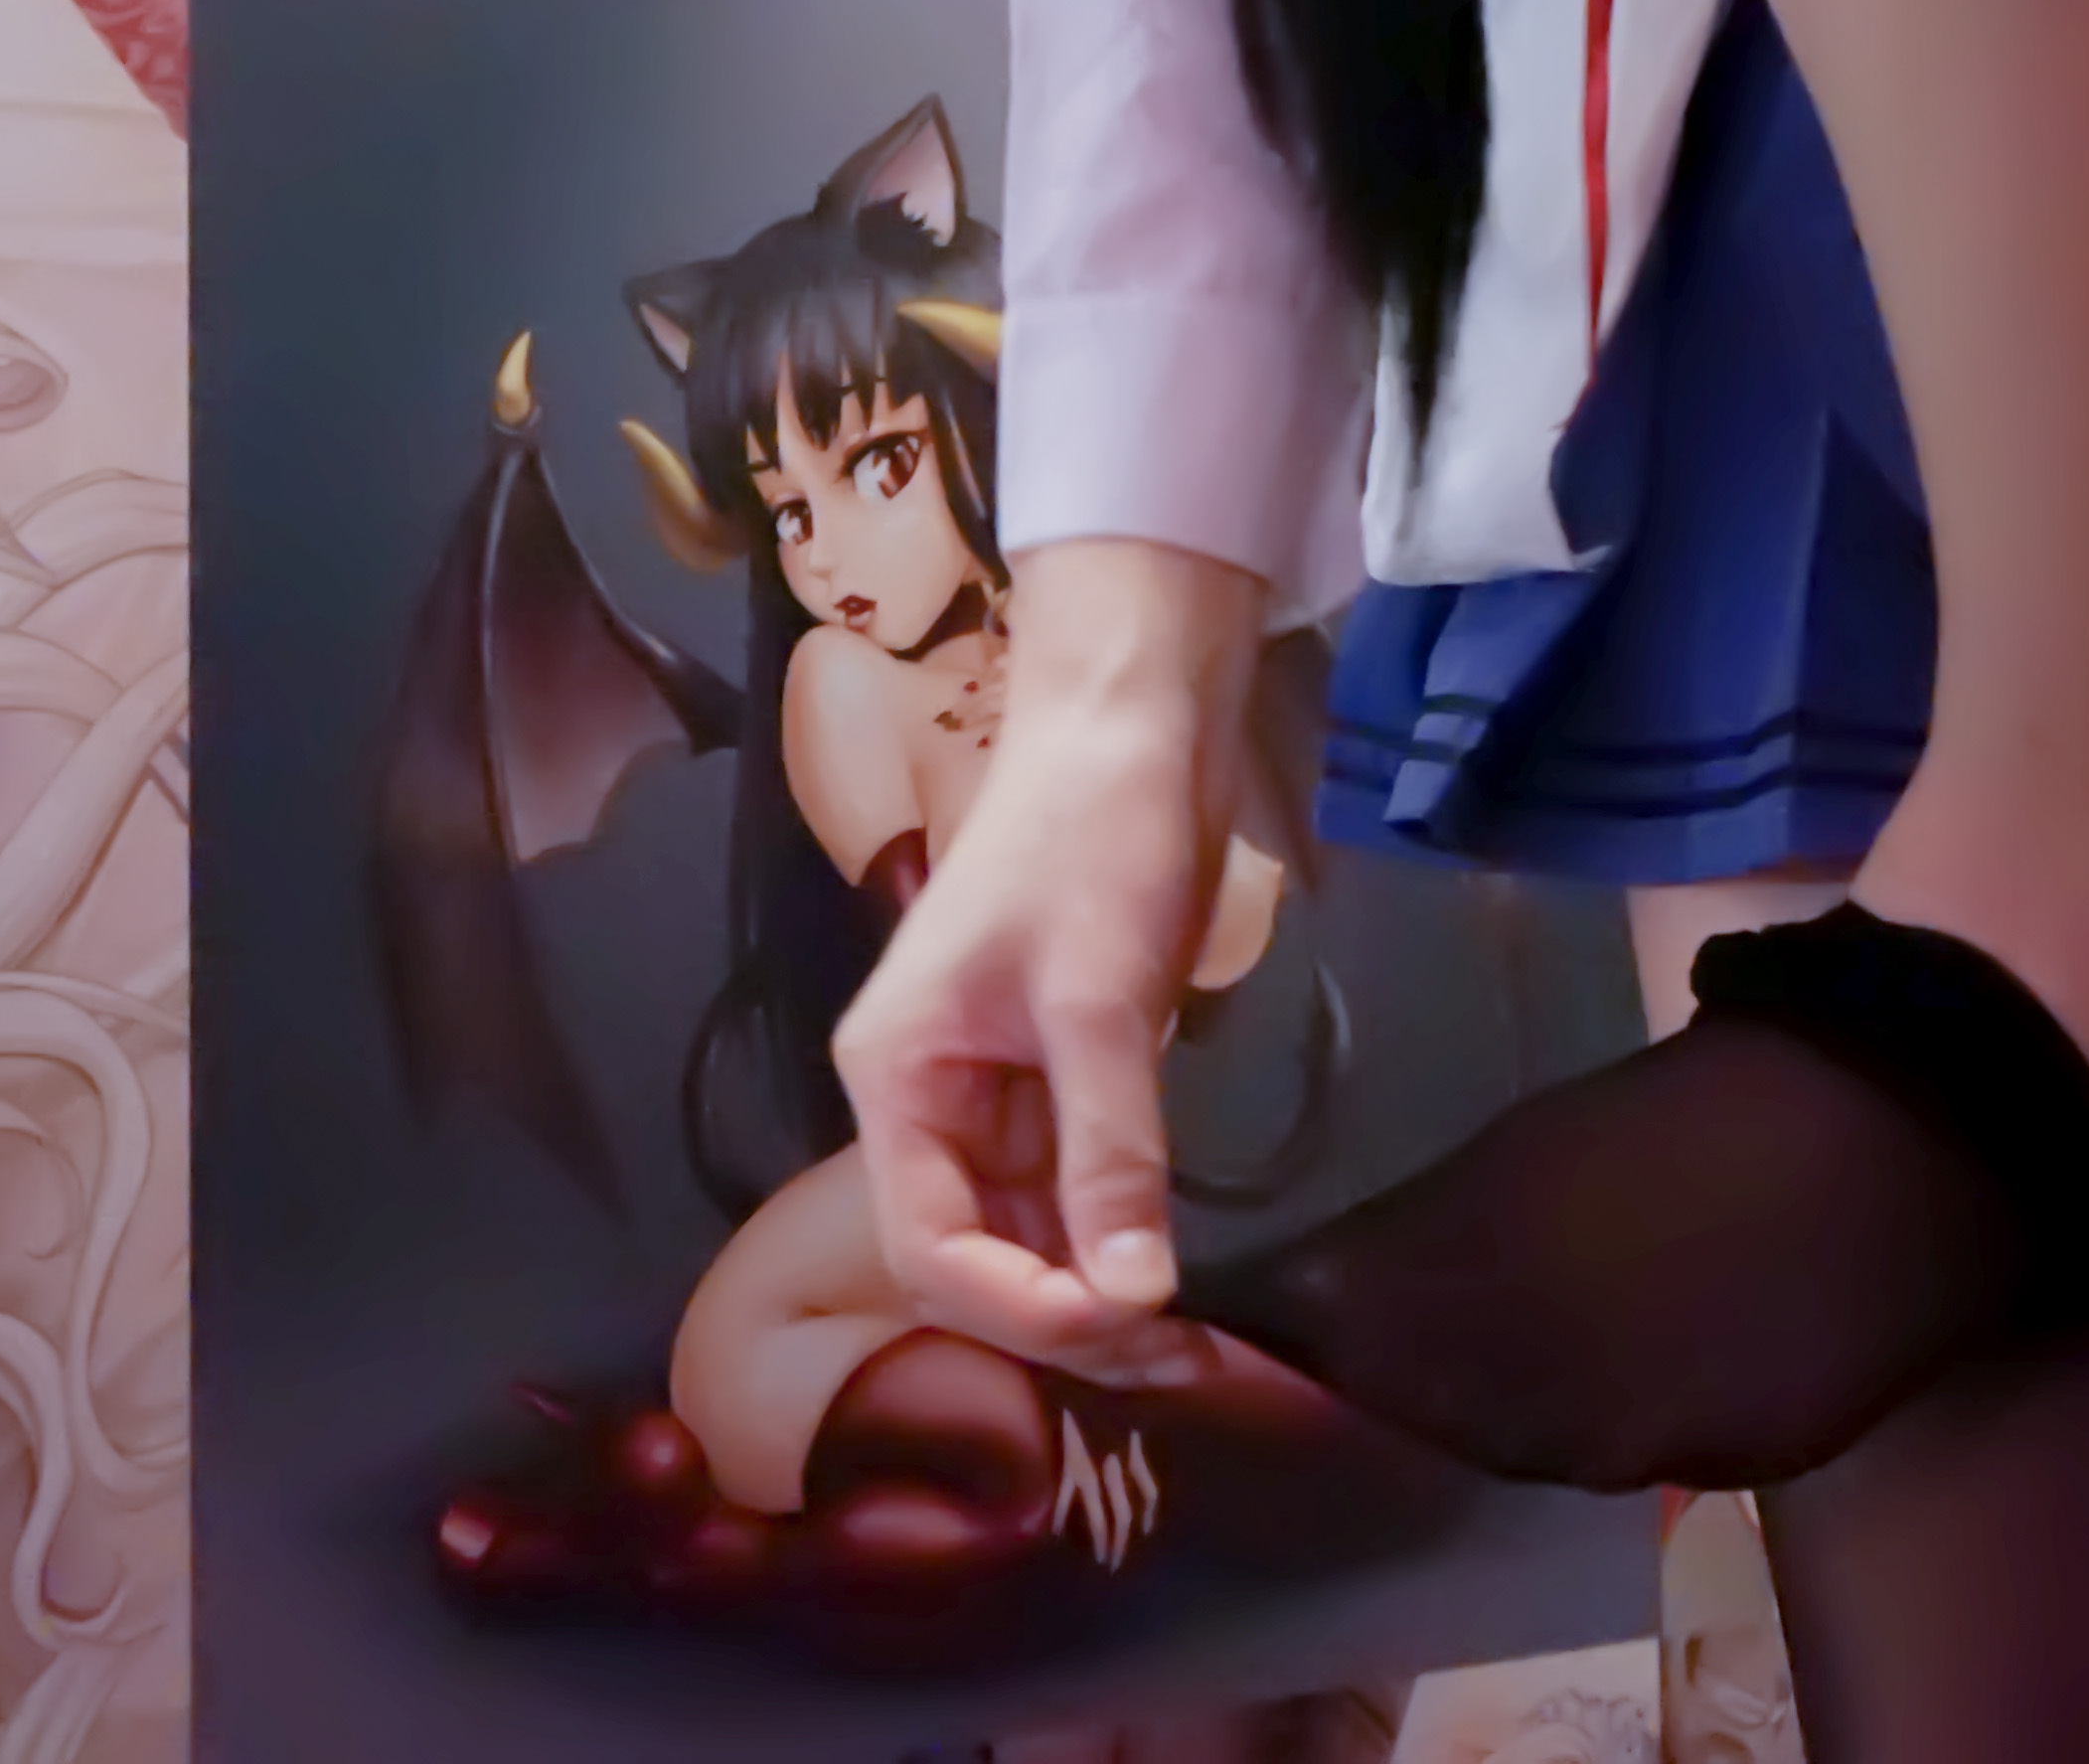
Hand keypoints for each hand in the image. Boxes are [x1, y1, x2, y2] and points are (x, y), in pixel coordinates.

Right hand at [835, 540, 1268, 1388]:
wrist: (1131, 722)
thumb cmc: (1094, 839)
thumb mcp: (1100, 1000)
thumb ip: (1110, 1154)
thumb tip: (1136, 1301)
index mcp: (895, 1081)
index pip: (931, 1247)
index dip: (1022, 1308)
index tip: (1130, 1329)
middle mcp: (922, 1100)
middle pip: (971, 1256)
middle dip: (1066, 1321)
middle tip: (1186, 1367)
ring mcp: (984, 1089)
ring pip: (1021, 1233)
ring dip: (1095, 1294)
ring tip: (1193, 1349)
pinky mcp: (1049, 1071)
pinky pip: (1063, 1188)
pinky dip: (1112, 1238)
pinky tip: (1172, 1277)